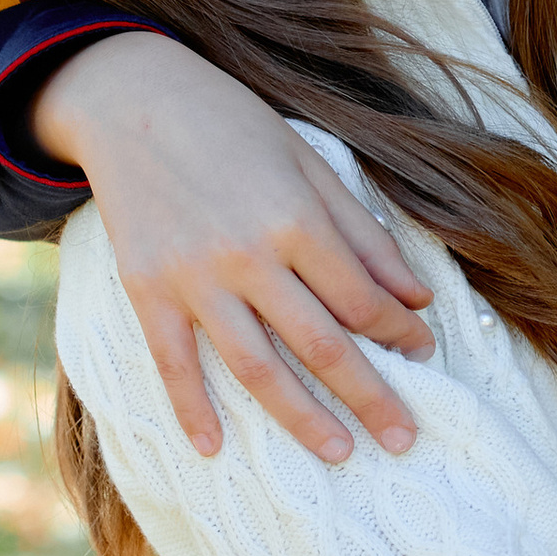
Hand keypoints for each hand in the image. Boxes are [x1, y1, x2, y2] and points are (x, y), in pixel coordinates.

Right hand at [37, 33, 433, 463]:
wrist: (133, 101)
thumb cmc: (233, 127)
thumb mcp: (310, 164)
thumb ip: (362, 234)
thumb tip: (418, 298)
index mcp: (296, 218)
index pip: (361, 298)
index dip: (399, 333)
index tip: (423, 356)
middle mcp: (248, 255)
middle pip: (321, 344)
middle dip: (370, 395)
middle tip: (405, 438)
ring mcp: (193, 277)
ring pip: (256, 366)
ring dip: (301, 417)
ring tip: (340, 454)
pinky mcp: (146, 289)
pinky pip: (172, 362)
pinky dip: (191, 407)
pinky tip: (213, 447)